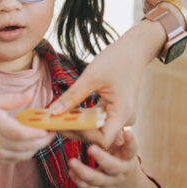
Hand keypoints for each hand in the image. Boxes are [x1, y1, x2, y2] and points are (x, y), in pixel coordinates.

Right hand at [0, 92, 53, 163]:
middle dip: (42, 141)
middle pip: (24, 146)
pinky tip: (31, 144)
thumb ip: (14, 98)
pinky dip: (26, 153)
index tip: (46, 130)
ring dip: (36, 148)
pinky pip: (16, 160)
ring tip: (44, 137)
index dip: (34, 134)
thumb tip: (32, 93)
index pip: (18, 133)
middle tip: (52, 132)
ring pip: (23, 155)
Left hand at [48, 22, 157, 146]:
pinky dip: (83, 120)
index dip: (82, 134)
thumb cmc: (117, 59)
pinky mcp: (115, 112)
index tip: (62, 125)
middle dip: (75, 132)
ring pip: (96, 130)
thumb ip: (72, 96)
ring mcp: (121, 117)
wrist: (134, 49)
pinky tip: (67, 114)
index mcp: (123, 113)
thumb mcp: (91, 76)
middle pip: (98, 137)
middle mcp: (124, 119)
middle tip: (52, 124)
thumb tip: (52, 112)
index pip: (102, 139)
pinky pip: (97, 121)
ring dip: (77, 127)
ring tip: (57, 120)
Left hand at [67, 127, 143, 187]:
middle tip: (90, 148)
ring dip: (83, 171)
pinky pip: (89, 187)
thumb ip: (114, 138)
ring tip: (72, 161)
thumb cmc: (122, 161)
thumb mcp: (123, 151)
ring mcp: (111, 183)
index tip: (128, 130)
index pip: (131, 149)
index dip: (131, 141)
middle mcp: (121, 171)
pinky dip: (78, 180)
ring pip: (97, 179)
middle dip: (101, 157)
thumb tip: (100, 116)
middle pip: (112, 166)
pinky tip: (71, 171)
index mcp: (128, 159)